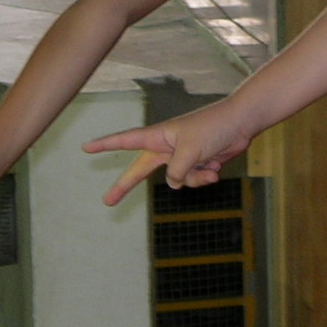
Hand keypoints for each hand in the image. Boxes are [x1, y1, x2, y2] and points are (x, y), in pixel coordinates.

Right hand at [81, 99, 255, 205]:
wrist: (240, 125)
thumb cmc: (212, 128)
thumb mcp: (190, 151)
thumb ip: (176, 171)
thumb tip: (173, 184)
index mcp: (158, 137)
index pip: (125, 141)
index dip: (105, 145)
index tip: (85, 148)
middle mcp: (166, 148)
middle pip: (141, 170)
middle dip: (125, 185)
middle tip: (107, 202)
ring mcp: (181, 157)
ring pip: (178, 181)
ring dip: (194, 177)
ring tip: (209, 162)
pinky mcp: (196, 164)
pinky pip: (194, 180)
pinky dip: (206, 176)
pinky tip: (217, 165)